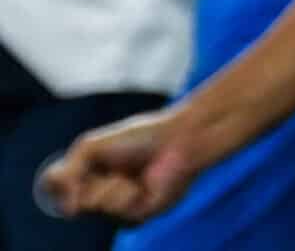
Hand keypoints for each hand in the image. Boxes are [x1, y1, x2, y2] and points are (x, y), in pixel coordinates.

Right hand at [38, 107, 205, 223]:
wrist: (178, 140)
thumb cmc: (139, 138)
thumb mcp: (91, 147)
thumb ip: (65, 174)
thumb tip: (68, 211)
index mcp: (88, 177)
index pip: (56, 190)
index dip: (61, 182)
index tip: (72, 170)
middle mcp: (100, 195)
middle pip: (71, 204)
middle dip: (90, 182)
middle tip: (115, 167)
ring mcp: (118, 208)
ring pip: (95, 208)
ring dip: (111, 187)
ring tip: (131, 176)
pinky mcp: (139, 217)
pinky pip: (118, 214)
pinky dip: (128, 197)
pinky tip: (144, 187)